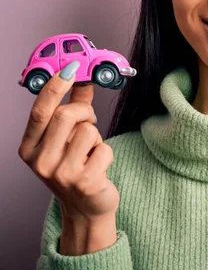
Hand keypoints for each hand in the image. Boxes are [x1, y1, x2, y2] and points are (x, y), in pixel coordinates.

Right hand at [18, 62, 120, 221]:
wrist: (86, 209)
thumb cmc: (76, 170)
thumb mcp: (66, 140)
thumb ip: (73, 109)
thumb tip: (82, 80)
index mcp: (29, 149)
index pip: (40, 111)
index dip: (55, 87)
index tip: (71, 69)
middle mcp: (40, 162)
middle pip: (66, 115)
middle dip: (84, 112)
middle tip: (89, 122)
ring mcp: (61, 174)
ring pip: (88, 130)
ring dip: (97, 137)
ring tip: (90, 152)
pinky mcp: (84, 182)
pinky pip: (105, 149)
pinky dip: (107, 154)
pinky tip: (98, 167)